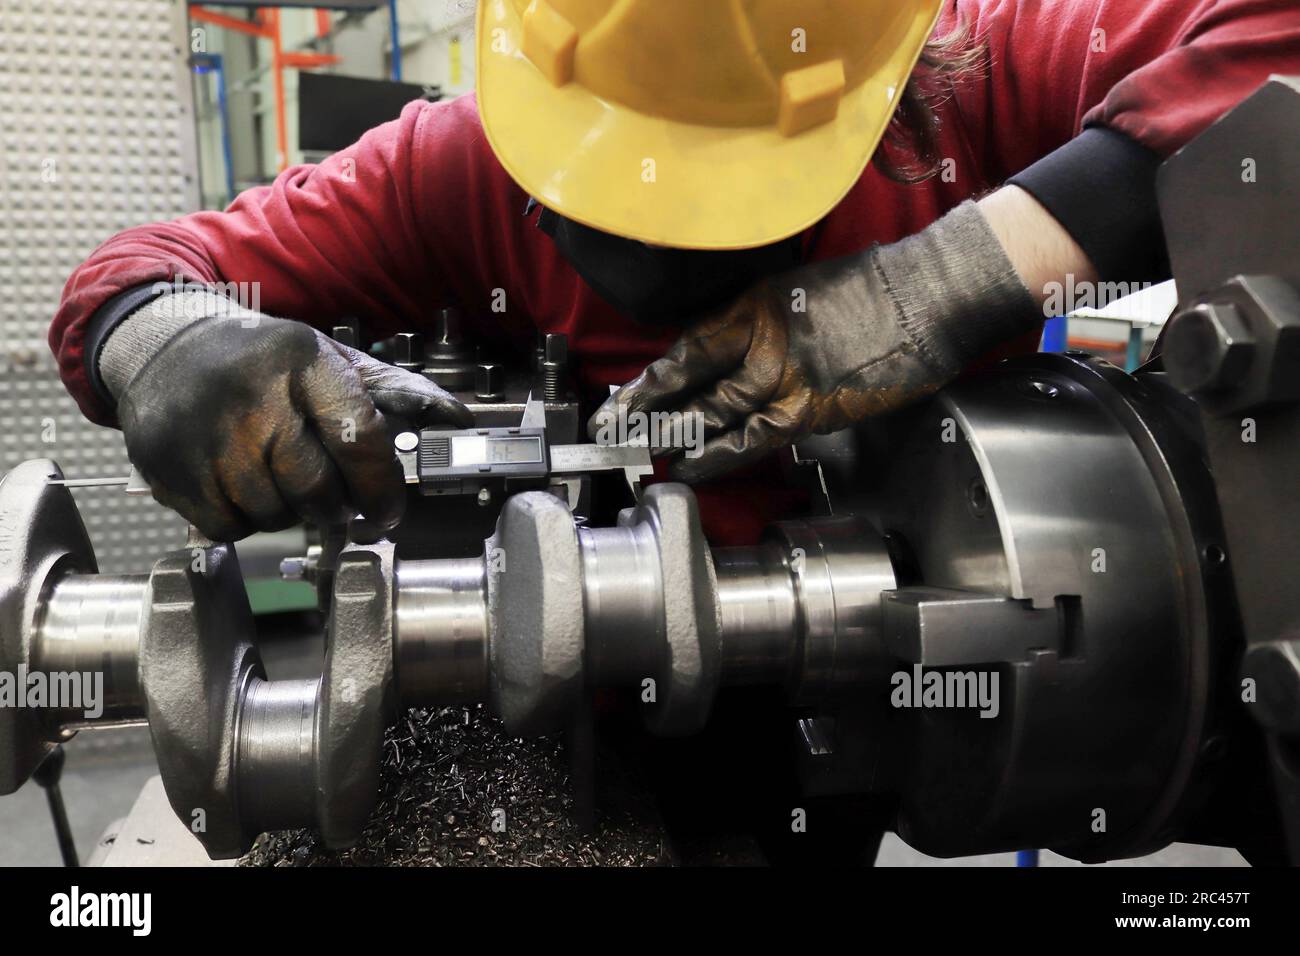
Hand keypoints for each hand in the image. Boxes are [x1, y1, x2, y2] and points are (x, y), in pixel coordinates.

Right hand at [116, 316, 472, 539]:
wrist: (166, 347)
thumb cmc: (263, 361)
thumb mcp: (327, 358)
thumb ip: (392, 389)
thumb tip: (456, 417)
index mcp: (301, 361)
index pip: (358, 436)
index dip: (381, 486)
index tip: (387, 509)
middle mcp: (252, 394)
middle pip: (316, 488)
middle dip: (334, 507)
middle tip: (335, 502)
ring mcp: (204, 432)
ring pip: (273, 513)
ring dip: (289, 513)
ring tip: (280, 480)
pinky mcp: (168, 465)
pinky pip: (229, 525)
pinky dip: (244, 520)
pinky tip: (242, 486)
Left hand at [589, 202, 1039, 482]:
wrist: (930, 295)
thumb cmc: (877, 289)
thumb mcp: (802, 289)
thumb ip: (763, 322)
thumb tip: (732, 354)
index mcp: (756, 302)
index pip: (690, 342)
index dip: (655, 372)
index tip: (626, 392)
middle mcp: (760, 336)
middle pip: (689, 375)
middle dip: (646, 405)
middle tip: (609, 428)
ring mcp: (784, 372)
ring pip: (713, 409)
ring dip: (671, 432)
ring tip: (636, 450)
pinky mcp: (811, 406)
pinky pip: (752, 438)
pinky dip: (717, 456)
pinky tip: (689, 468)